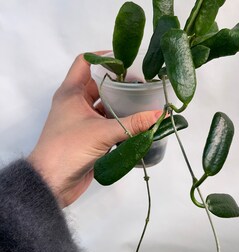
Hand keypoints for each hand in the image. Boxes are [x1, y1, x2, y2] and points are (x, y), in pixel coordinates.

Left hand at [28, 53, 160, 207]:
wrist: (52, 182)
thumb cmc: (70, 148)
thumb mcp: (103, 132)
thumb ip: (133, 124)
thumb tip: (160, 115)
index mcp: (71, 92)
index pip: (85, 62)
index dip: (104, 56)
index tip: (127, 59)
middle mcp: (76, 103)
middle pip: (100, 84)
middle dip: (121, 83)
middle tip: (144, 83)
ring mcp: (82, 120)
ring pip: (105, 105)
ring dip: (122, 104)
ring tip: (145, 101)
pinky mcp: (89, 136)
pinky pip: (107, 123)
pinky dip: (120, 121)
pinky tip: (137, 122)